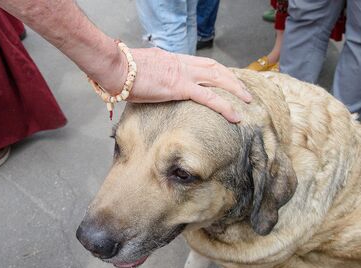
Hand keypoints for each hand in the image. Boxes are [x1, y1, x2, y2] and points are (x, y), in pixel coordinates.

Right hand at [100, 47, 252, 122]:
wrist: (113, 67)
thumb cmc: (118, 72)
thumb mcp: (139, 72)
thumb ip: (149, 77)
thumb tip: (147, 83)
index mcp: (171, 59)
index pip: (200, 63)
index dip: (216, 71)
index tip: (225, 79)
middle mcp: (181, 64)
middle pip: (214, 68)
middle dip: (231, 79)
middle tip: (243, 91)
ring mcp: (182, 74)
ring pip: (218, 79)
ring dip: (235, 90)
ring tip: (247, 101)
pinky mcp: (180, 87)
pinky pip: (209, 97)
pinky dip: (225, 106)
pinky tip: (235, 115)